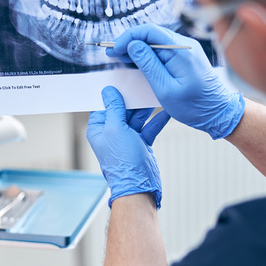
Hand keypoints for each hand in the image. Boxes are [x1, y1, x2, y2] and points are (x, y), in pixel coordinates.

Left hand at [87, 86, 169, 208]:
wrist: (140, 186)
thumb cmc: (123, 162)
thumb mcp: (116, 129)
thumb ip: (114, 108)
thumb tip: (109, 91)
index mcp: (99, 129)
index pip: (104, 105)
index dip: (113, 93)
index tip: (122, 80)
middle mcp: (112, 133)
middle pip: (122, 108)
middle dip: (133, 98)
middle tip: (143, 84)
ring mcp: (127, 138)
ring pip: (137, 116)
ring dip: (146, 108)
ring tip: (155, 94)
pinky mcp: (142, 143)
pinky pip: (149, 127)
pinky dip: (157, 119)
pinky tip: (166, 110)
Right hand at [106, 24, 244, 139]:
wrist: (219, 113)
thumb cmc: (195, 106)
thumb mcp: (165, 89)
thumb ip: (148, 65)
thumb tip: (133, 45)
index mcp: (181, 50)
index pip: (149, 31)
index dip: (127, 38)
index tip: (114, 50)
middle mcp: (184, 45)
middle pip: (151, 35)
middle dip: (129, 43)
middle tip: (111, 55)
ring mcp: (185, 51)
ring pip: (155, 43)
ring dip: (137, 50)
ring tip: (120, 60)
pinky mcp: (185, 59)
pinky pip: (162, 51)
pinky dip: (147, 56)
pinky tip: (136, 64)